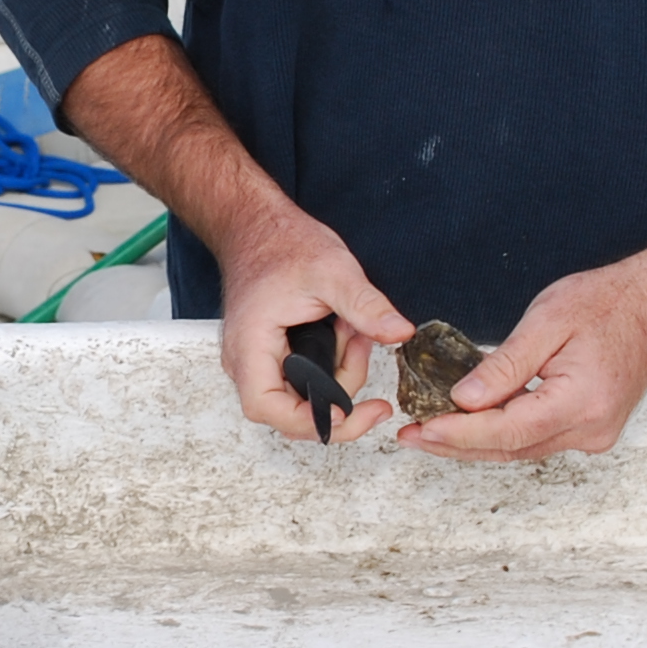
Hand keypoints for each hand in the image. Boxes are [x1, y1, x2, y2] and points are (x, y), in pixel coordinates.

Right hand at [214, 202, 412, 442]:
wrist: (257, 226)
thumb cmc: (280, 244)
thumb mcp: (332, 270)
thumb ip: (365, 305)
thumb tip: (399, 332)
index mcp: (251, 347)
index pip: (271, 410)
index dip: (315, 421)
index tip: (357, 411)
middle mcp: (247, 363)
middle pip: (292, 412)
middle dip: (339, 390)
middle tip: (361, 346)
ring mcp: (258, 363)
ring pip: (302, 399)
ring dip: (338, 375)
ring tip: (353, 333)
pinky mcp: (272, 359)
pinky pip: (304, 382)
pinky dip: (331, 366)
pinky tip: (343, 336)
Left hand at [396, 256, 646, 462]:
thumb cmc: (608, 303)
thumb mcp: (548, 321)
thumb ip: (505, 365)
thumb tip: (464, 401)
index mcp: (581, 403)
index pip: (507, 431)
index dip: (458, 434)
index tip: (420, 430)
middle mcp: (591, 430)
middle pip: (510, 448)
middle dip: (456, 445)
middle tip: (410, 437)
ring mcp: (594, 434)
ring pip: (521, 448)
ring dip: (475, 442)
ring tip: (428, 432)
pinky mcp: (591, 429)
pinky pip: (536, 438)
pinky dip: (502, 434)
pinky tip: (471, 423)